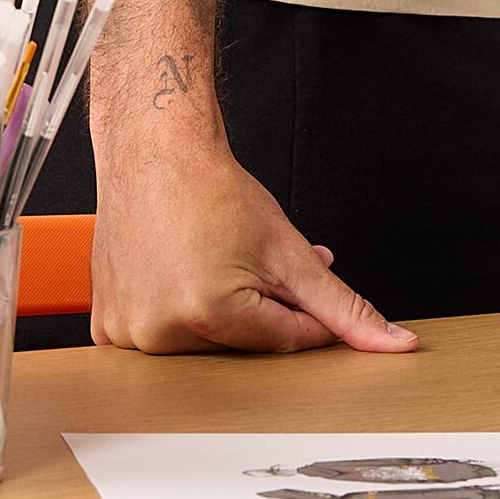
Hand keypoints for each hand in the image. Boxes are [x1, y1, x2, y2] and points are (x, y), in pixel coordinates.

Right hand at [89, 132, 416, 355]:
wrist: (154, 151)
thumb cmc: (213, 190)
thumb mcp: (290, 251)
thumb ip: (344, 308)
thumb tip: (394, 344)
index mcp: (209, 314)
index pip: (285, 341)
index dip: (302, 311)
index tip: (294, 280)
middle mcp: (161, 331)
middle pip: (241, 347)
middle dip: (260, 309)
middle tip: (248, 262)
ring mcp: (127, 331)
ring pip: (201, 344)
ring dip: (218, 313)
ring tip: (211, 261)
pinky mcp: (105, 325)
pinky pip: (159, 338)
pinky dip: (176, 314)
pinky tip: (177, 273)